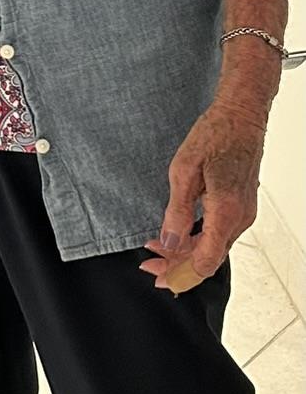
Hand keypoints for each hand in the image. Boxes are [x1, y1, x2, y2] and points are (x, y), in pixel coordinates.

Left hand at [140, 96, 265, 290]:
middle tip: (149, 263)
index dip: (180, 275)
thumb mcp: (184, 171)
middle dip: (178, 266)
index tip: (158, 276)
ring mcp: (243, 213)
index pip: (205, 261)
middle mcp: (240, 217)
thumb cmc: (214, 135)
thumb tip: (169, 242)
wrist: (241, 116)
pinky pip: (219, 234)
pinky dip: (198, 239)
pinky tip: (178, 234)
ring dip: (186, 253)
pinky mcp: (241, 206)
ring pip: (214, 247)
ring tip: (157, 248)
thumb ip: (177, 211)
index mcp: (226, 211)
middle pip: (209, 259)